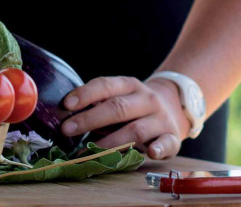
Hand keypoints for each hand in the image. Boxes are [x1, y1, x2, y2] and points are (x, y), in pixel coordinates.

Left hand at [60, 76, 190, 159]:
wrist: (174, 106)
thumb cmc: (134, 107)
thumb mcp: (119, 97)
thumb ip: (99, 105)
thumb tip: (67, 118)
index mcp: (130, 85)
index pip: (106, 85)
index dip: (86, 94)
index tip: (66, 104)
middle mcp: (147, 99)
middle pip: (117, 108)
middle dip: (90, 119)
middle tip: (67, 130)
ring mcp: (161, 118)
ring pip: (136, 130)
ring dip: (110, 142)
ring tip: (89, 152)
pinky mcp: (172, 137)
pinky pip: (167, 143)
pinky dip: (159, 148)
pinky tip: (150, 153)